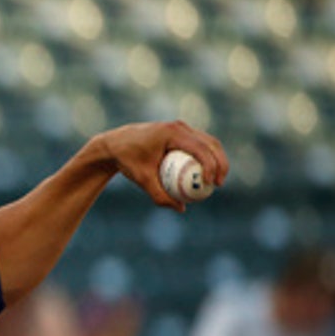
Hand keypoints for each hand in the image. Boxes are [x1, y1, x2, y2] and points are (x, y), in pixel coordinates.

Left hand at [93, 120, 228, 211]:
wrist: (114, 145)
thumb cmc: (127, 160)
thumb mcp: (141, 180)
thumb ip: (160, 195)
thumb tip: (181, 208)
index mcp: (171, 133)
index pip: (200, 148)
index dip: (211, 165)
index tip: (210, 184)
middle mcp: (179, 127)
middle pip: (210, 143)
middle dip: (220, 163)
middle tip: (218, 184)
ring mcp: (180, 128)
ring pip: (207, 142)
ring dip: (216, 159)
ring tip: (215, 182)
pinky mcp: (180, 132)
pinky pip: (198, 144)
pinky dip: (205, 158)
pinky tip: (204, 176)